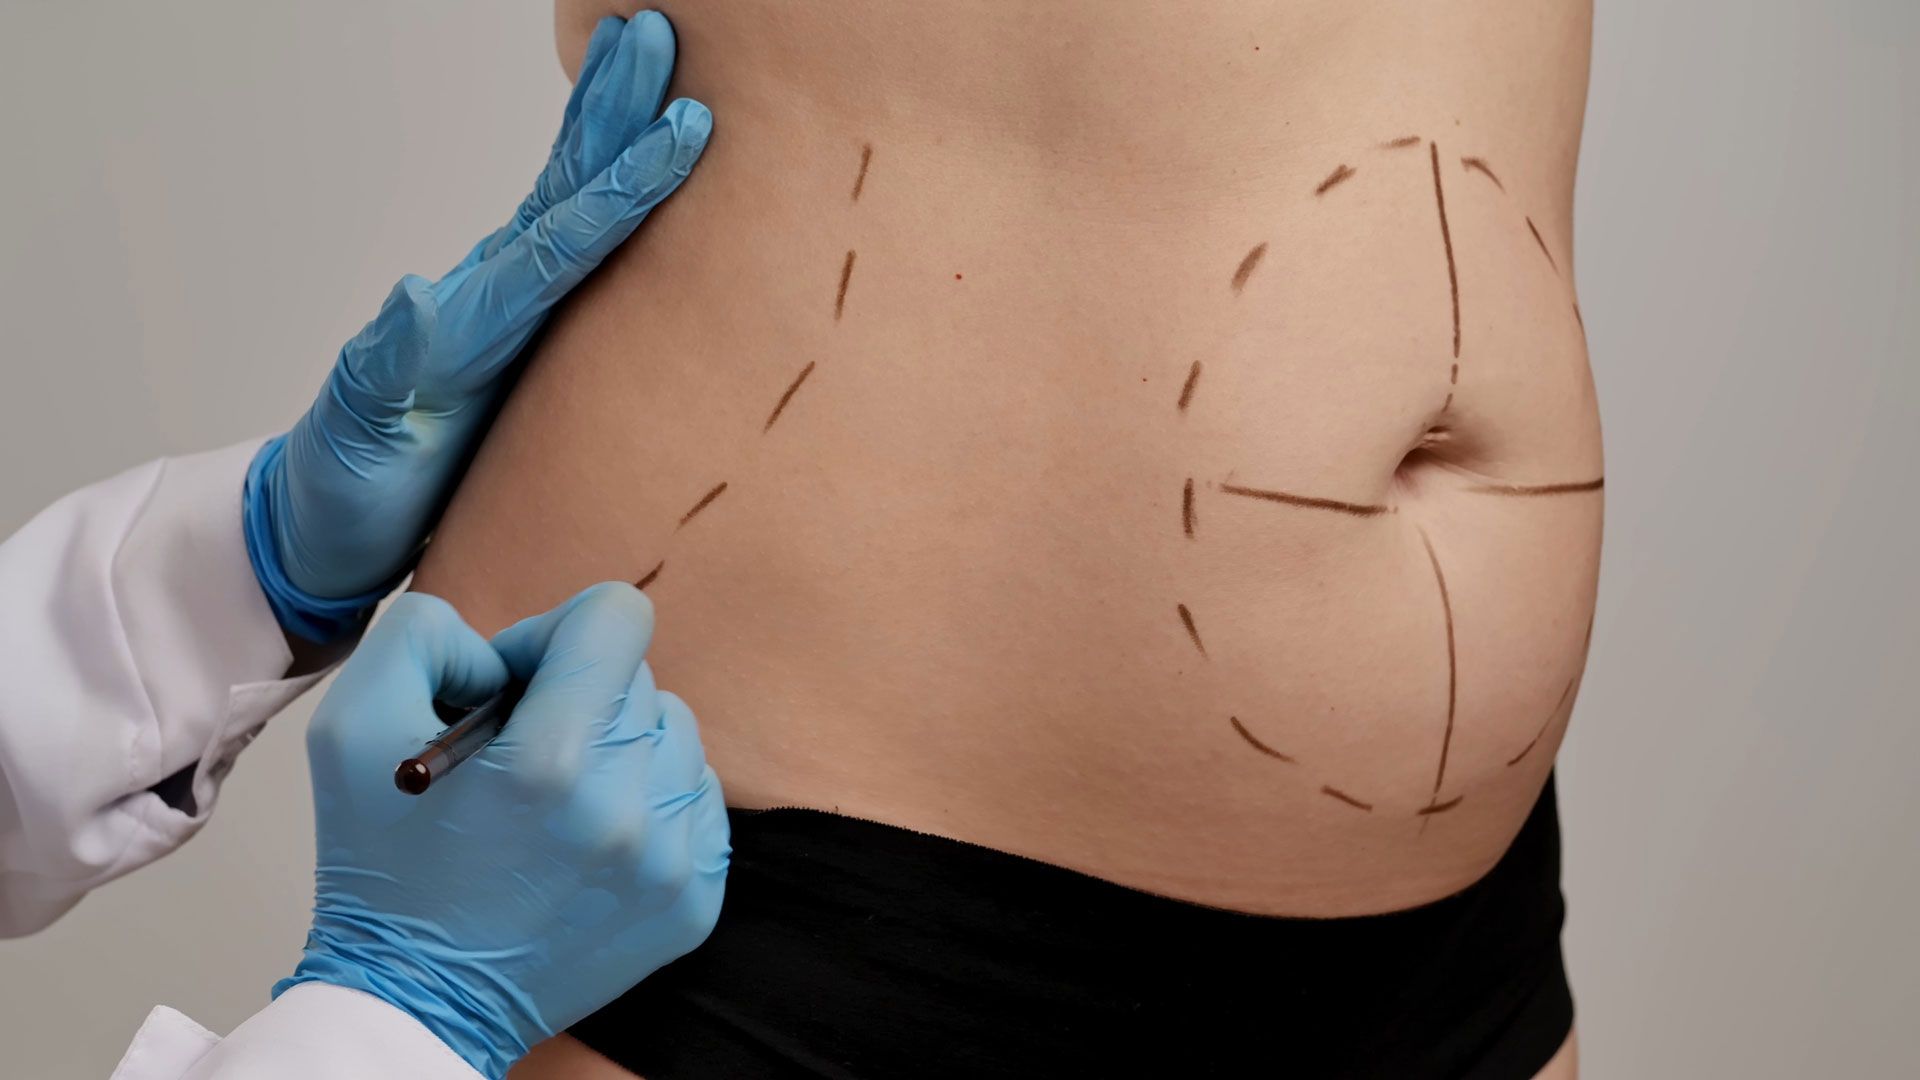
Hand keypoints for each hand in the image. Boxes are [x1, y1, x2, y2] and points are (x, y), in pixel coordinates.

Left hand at [244, 13, 710, 640]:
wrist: (330, 531)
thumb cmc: (349, 483)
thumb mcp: (363, 423)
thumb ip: (393, 358)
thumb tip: (417, 291)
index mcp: (473, 315)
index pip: (559, 237)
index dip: (621, 184)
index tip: (678, 128)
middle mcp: (500, 303)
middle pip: (569, 190)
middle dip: (612, 111)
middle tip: (657, 33)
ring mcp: (517, 323)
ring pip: (579, 210)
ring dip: (614, 135)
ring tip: (656, 66)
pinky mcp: (534, 355)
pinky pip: (590, 269)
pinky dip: (621, 212)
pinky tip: (649, 180)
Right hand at [278, 584, 727, 1078]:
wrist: (417, 1001)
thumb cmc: (382, 862)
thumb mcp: (352, 723)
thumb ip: (424, 635)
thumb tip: (504, 647)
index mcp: (551, 760)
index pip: (617, 616)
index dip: (553, 633)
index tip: (515, 684)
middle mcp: (628, 808)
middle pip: (639, 678)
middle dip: (577, 696)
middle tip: (518, 756)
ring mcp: (672, 860)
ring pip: (676, 734)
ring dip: (619, 747)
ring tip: (556, 799)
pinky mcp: (695, 898)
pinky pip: (697, 798)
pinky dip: (650, 800)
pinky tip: (591, 836)